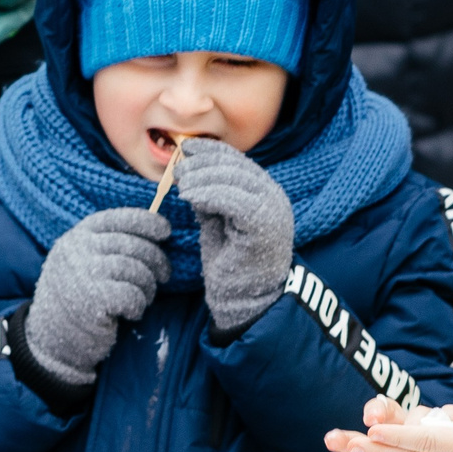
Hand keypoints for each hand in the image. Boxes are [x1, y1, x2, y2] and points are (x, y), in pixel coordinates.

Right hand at [23, 209, 170, 387]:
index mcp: (78, 235)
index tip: (165, 231)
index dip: (147, 222)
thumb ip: (109, 245)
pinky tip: (131, 313)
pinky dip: (138, 305)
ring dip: (148, 287)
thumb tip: (157, 233)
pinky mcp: (92, 298)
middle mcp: (78, 249)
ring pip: (137, 270)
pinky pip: (133, 295)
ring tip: (143, 298)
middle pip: (135, 245)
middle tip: (164, 275)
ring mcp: (84, 272)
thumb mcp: (83, 260)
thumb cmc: (77, 297)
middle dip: (157, 261)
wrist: (50, 338)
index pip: (120, 218)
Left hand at [175, 138, 293, 334]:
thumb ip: (210, 198)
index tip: (186, 149)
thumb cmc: (231, 264)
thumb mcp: (216, 222)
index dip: (211, 151)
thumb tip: (191, 173)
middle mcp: (274, 197)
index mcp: (265, 194)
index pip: (239, 160)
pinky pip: (235, 199)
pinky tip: (190, 197)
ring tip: (181, 184)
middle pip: (237, 165)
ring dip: (202, 177)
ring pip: (235, 178)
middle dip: (203, 163)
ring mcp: (273, 210)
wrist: (246, 302)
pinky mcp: (265, 225)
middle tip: (178, 171)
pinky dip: (209, 194)